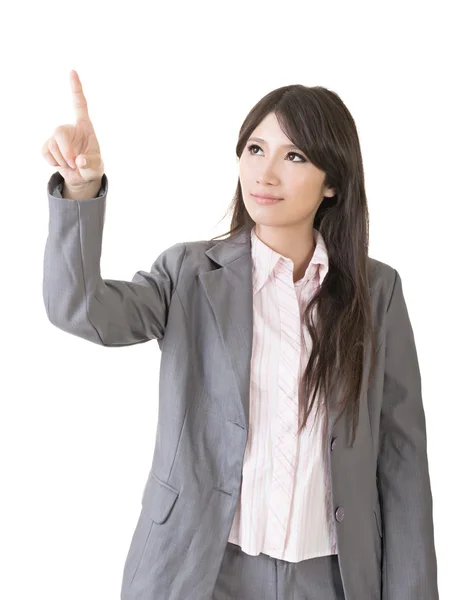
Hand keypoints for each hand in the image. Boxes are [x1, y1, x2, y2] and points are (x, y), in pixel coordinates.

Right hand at [41, 70, 104, 187]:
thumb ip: (90, 164)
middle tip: (74, 164)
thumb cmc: (92, 167)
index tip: (72, 71)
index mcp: (85, 126)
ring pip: (52, 145)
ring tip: (72, 165)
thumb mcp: (96, 167)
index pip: (79, 104)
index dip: (76, 88)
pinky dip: (53, 162)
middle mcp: (70, 128)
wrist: (81, 178)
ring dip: (62, 160)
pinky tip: (61, 164)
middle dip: (65, 150)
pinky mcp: (49, 145)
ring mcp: (58, 136)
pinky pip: (46, 152)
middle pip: (59, 131)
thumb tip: (80, 161)